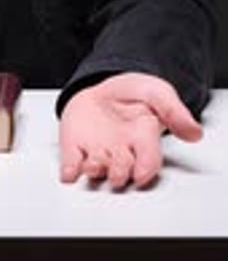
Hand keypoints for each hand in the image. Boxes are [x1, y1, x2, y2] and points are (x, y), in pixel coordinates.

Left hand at [58, 72, 201, 188]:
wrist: (103, 88)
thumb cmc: (132, 95)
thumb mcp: (155, 91)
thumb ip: (172, 109)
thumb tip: (194, 132)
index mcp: (143, 139)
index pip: (148, 160)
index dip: (145, 168)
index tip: (142, 174)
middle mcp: (121, 151)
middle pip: (122, 170)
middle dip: (119, 172)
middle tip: (117, 171)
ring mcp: (97, 151)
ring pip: (97, 170)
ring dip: (95, 169)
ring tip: (93, 163)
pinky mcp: (75, 148)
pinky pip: (71, 164)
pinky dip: (69, 170)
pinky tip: (69, 172)